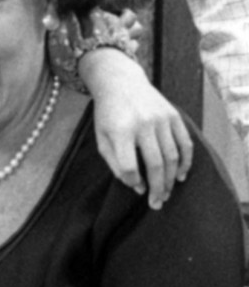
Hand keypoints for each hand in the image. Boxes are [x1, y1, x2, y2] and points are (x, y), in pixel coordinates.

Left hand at [78, 49, 192, 208]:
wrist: (120, 82)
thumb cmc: (108, 115)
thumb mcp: (101, 138)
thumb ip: (115, 164)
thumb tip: (137, 187)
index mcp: (120, 130)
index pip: (129, 166)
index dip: (133, 181)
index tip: (135, 187)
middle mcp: (143, 124)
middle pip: (155, 164)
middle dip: (157, 188)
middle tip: (157, 203)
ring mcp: (161, 119)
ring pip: (172, 156)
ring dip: (171, 179)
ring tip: (166, 193)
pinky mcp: (174, 115)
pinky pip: (185, 143)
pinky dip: (185, 162)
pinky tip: (180, 176)